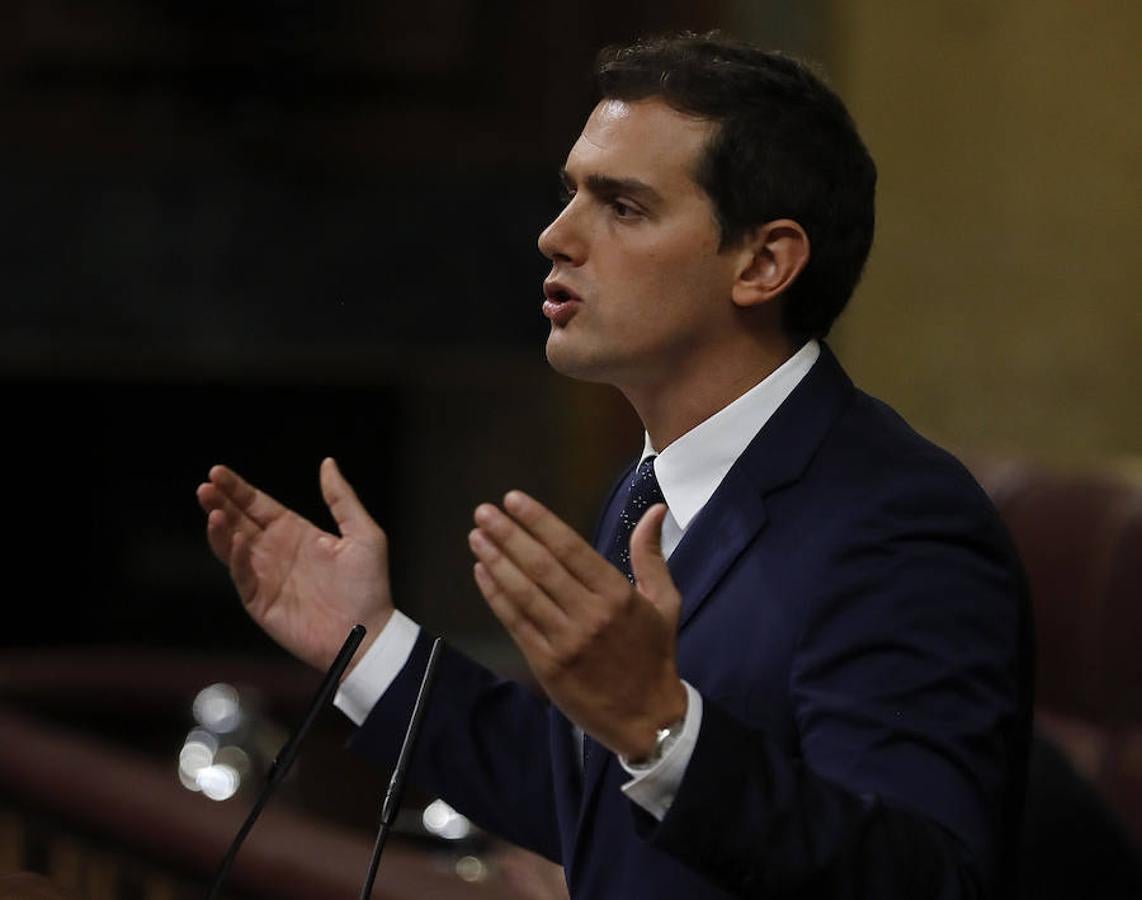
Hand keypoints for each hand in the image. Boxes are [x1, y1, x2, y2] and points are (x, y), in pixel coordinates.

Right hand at [196, 458, 392, 671]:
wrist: (367, 633)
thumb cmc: (369, 586)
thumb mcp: (363, 534)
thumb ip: (341, 498)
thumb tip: (328, 463)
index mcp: (296, 532)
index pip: (258, 505)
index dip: (238, 489)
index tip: (217, 472)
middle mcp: (276, 551)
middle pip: (239, 521)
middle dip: (220, 503)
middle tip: (205, 487)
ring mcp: (265, 577)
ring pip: (232, 547)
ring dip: (219, 529)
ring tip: (212, 509)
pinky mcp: (260, 602)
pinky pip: (242, 576)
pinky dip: (236, 558)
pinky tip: (236, 539)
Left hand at [468, 491, 686, 759]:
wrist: (647, 718)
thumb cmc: (654, 654)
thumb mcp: (665, 602)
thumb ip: (651, 555)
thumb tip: (653, 509)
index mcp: (618, 595)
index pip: (570, 548)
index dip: (539, 522)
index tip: (514, 500)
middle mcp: (590, 614)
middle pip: (541, 566)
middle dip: (508, 534)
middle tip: (483, 512)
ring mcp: (565, 641)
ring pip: (523, 593)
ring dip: (496, 561)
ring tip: (476, 537)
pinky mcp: (547, 665)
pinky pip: (515, 623)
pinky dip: (495, 596)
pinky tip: (482, 573)